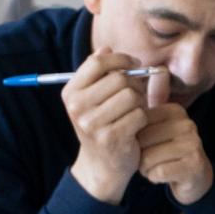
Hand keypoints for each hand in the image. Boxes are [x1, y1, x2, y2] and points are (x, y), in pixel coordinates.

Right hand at [64, 48, 148, 203]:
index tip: (134, 64)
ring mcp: (92, 123)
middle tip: (137, 95)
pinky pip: (139, 114)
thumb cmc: (102, 125)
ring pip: (131, 95)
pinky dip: (143, 118)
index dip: (120, 59)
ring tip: (135, 111)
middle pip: (118, 78)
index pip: (97, 62)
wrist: (102, 165)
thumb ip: (100, 74)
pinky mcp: (112, 137)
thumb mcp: (94, 99)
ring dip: (140, 102)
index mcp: (71, 93)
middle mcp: (77, 107)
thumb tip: (107, 48)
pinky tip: (137, 126)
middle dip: (134, 84)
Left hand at [137, 102, 213, 204]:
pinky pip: (158, 172)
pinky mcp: (194, 166)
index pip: (138, 121)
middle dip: (138, 154)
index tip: (145, 144)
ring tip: (155, 167)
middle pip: (142, 140)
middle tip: (150, 159)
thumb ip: (142, 114)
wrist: (195, 175)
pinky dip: (154, 177)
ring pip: (147, 158)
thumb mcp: (155, 129)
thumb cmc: (167, 150)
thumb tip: (126, 101)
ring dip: (145, 168)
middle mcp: (187, 125)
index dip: (134, 137)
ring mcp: (193, 145)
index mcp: (175, 111)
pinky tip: (162, 176)